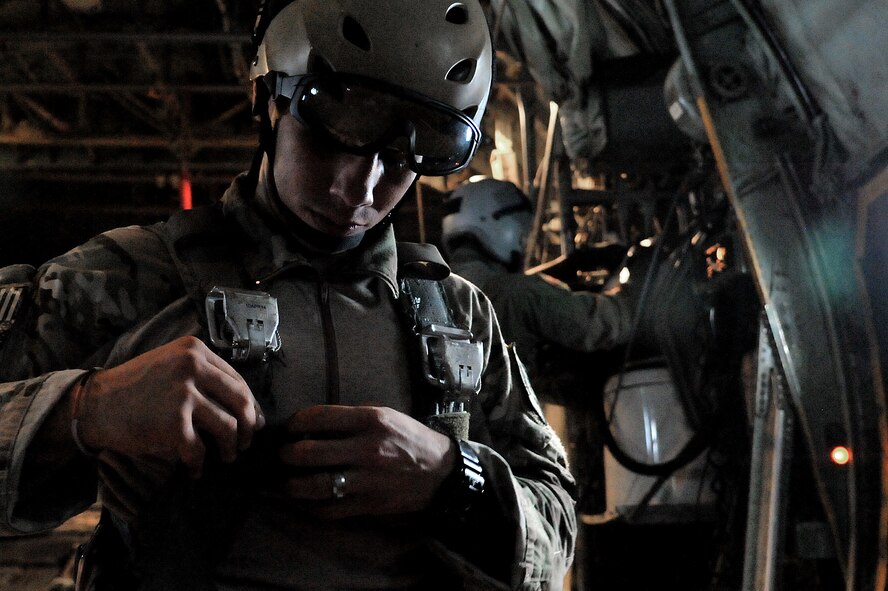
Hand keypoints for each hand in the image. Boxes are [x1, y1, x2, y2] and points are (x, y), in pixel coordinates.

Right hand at [77, 336, 263, 477]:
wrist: (94, 405)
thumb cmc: (135, 388)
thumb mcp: (171, 364)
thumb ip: (205, 377)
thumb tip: (249, 409)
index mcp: (195, 351)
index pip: (238, 380)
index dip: (250, 405)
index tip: (253, 422)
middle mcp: (193, 367)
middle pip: (240, 402)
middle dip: (248, 427)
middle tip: (245, 443)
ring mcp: (183, 395)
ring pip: (228, 427)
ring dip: (230, 447)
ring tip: (226, 457)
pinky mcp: (173, 424)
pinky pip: (200, 451)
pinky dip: (199, 465)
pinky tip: (195, 471)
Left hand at [279, 405, 455, 518]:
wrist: (441, 472)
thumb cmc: (409, 439)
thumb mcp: (385, 416)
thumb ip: (351, 419)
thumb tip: (313, 426)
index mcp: (371, 420)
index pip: (319, 417)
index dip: (296, 422)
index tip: (290, 428)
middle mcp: (367, 448)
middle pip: (310, 452)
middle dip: (287, 454)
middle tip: (284, 455)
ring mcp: (367, 479)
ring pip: (315, 484)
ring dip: (293, 485)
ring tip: (288, 482)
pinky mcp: (369, 504)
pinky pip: (330, 509)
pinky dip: (313, 506)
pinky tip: (309, 501)